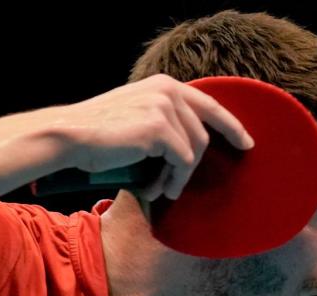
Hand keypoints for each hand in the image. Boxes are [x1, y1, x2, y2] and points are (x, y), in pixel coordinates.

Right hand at [57, 74, 254, 200]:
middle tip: (211, 173)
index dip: (231, 124)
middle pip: (206, 129)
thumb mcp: (136, 118)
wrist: (70, 136)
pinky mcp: (160, 127)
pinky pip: (182, 161)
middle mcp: (168, 90)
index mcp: (164, 85)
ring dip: (180, 175)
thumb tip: (191, 147)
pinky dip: (172, 180)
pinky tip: (157, 190)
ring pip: (194, 149)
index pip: (208, 103)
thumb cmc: (99, 135)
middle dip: (209, 156)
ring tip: (164, 190)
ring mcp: (165, 106)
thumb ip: (163, 122)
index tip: (246, 142)